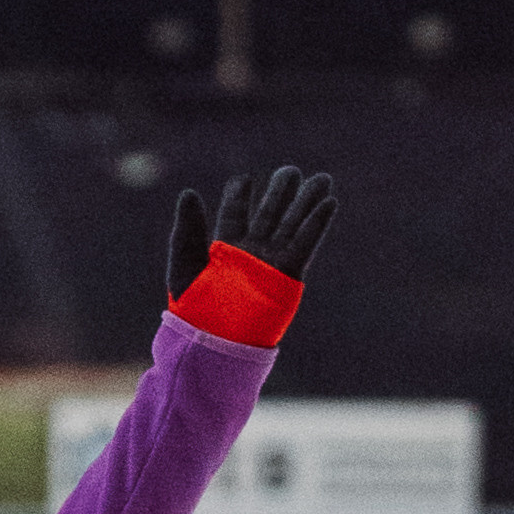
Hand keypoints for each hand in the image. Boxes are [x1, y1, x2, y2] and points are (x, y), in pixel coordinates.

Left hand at [167, 166, 337, 301]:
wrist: (215, 342)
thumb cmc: (193, 309)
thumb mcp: (184, 264)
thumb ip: (188, 229)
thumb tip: (188, 192)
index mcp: (224, 250)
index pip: (234, 214)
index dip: (239, 195)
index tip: (244, 179)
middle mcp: (251, 254)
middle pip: (269, 215)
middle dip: (281, 193)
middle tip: (291, 171)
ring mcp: (271, 263)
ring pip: (292, 224)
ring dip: (307, 202)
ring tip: (322, 178)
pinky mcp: (288, 274)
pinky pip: (305, 243)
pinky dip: (318, 222)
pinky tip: (329, 202)